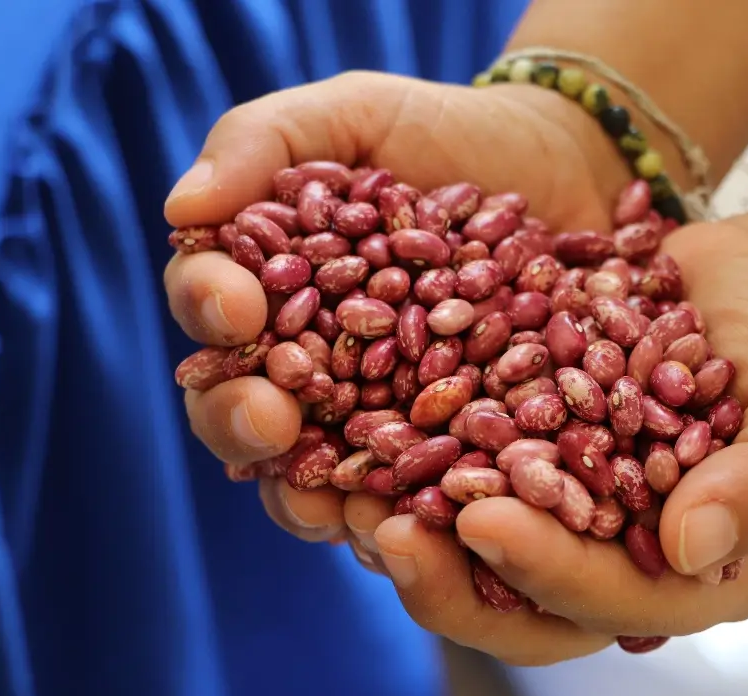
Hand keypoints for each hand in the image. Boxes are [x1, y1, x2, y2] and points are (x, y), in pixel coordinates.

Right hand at [165, 71, 629, 555]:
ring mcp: (388, 422)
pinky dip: (424, 521)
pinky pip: (431, 500)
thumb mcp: (354, 116)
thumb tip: (181, 208)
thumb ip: (263, 144)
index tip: (234, 305)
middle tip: (267, 418)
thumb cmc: (446, 137)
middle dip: (247, 423)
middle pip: (253, 419)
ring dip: (319, 501)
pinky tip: (432, 525)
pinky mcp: (463, 452)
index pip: (216, 318)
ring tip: (331, 505)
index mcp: (272, 298)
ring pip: (330, 483)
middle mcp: (317, 374)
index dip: (211, 315)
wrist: (567, 169)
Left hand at [351, 193, 747, 663]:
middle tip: (379, 533)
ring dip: (411, 517)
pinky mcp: (540, 434)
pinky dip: (418, 441)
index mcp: (694, 573)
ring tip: (341, 488)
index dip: (544, 572)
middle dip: (450, 577)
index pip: (609, 599)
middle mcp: (624, 550)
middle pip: (523, 597)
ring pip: (478, 535)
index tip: (481, 523)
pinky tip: (361, 411)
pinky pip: (470, 453)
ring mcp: (575, 495)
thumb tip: (687, 550)